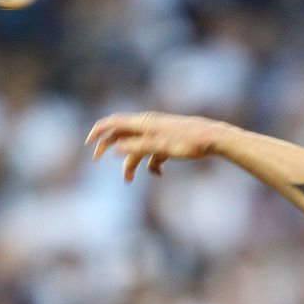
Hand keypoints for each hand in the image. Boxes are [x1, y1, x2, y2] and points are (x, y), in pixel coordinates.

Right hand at [85, 111, 224, 181]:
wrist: (214, 139)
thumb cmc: (189, 142)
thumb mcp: (161, 146)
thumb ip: (138, 146)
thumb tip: (115, 148)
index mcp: (144, 123)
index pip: (114, 123)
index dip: (99, 132)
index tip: (89, 145)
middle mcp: (149, 126)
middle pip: (122, 135)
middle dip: (110, 149)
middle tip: (99, 162)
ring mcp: (159, 134)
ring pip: (138, 148)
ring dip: (131, 163)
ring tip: (129, 180)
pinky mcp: (169, 142)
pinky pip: (153, 153)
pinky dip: (152, 164)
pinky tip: (159, 173)